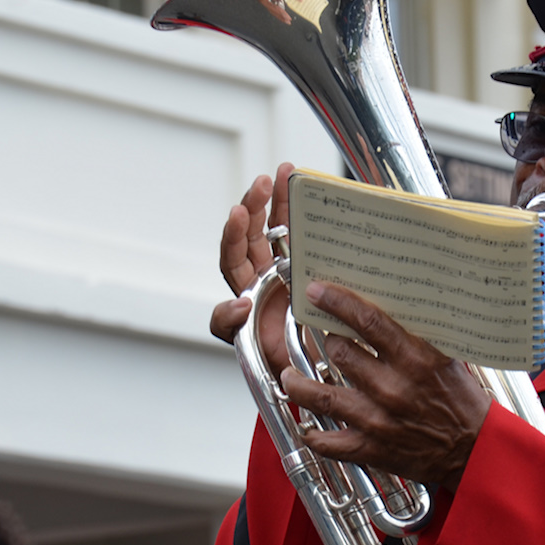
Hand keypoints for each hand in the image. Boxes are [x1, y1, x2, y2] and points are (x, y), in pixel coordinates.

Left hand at [210, 163, 294, 375]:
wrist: (316, 372)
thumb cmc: (277, 358)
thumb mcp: (245, 342)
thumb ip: (228, 323)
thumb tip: (238, 303)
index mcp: (245, 288)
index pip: (232, 254)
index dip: (233, 234)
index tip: (240, 215)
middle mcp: (264, 274)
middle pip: (256, 231)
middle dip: (257, 203)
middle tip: (264, 182)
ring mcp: (291, 268)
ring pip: (282, 228)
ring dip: (282, 200)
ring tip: (287, 172)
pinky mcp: (314, 269)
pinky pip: (308, 236)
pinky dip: (308, 215)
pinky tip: (314, 193)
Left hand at [280, 282, 491, 489]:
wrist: (475, 451)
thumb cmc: (462, 401)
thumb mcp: (448, 358)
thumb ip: (417, 335)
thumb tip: (384, 306)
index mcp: (417, 360)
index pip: (369, 322)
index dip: (338, 303)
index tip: (316, 291)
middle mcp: (394, 388)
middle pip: (340, 353)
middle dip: (326, 341)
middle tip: (321, 336)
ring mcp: (379, 420)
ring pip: (321, 397)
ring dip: (298, 384)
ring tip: (289, 376)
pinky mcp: (372, 449)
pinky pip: (329, 443)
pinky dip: (312, 435)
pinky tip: (306, 426)